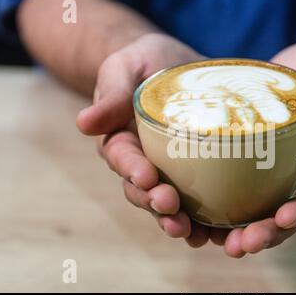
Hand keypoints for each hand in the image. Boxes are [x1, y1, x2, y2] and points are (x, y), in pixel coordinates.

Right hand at [76, 33, 205, 236]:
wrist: (175, 66)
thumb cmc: (146, 62)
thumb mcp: (125, 66)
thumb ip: (110, 92)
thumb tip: (84, 123)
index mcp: (121, 139)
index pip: (122, 158)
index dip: (131, 170)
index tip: (145, 176)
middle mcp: (141, 161)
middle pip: (142, 189)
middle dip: (154, 201)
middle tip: (170, 205)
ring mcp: (167, 170)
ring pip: (165, 202)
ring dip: (175, 219)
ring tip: (189, 232)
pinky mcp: (193, 173)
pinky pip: (195, 201)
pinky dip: (201, 219)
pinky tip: (212, 232)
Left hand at [213, 43, 295, 256]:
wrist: (287, 76)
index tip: (284, 218)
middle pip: (285, 217)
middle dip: (266, 233)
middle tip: (243, 245)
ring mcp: (271, 181)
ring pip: (259, 216)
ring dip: (240, 235)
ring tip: (223, 245)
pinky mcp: (246, 175)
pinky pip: (234, 200)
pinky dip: (219, 217)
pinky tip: (200, 226)